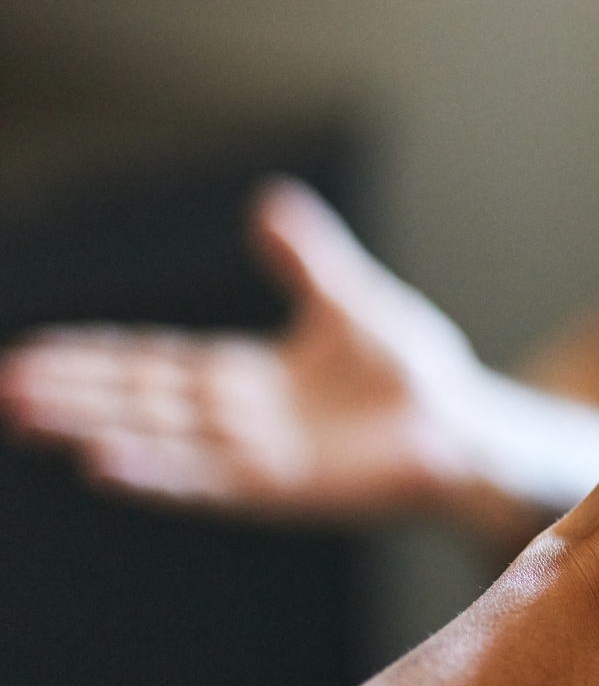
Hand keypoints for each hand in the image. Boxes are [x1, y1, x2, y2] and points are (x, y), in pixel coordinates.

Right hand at [0, 178, 598, 530]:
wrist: (465, 429)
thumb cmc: (414, 373)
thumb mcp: (351, 302)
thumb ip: (306, 259)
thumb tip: (269, 199)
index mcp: (245, 377)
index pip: (152, 363)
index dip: (93, 357)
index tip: (29, 351)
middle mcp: (236, 420)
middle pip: (138, 399)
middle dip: (73, 390)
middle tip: (4, 385)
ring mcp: (253, 456)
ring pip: (156, 437)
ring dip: (93, 426)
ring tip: (27, 417)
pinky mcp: (279, 486)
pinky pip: (205, 480)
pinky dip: (154, 472)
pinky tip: (100, 464)